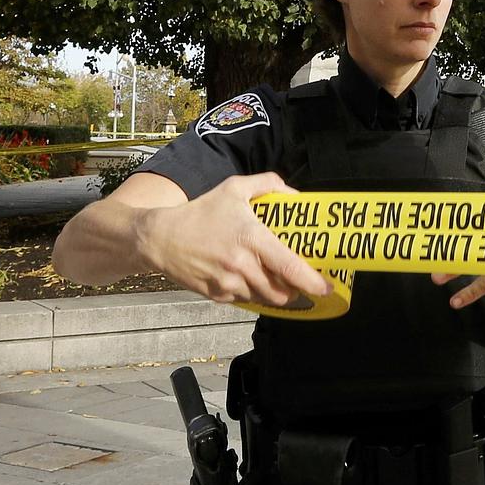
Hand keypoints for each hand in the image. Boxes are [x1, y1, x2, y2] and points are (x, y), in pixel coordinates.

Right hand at [142, 173, 331, 306]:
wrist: (158, 237)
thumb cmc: (199, 212)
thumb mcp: (233, 189)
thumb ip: (266, 184)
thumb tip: (294, 194)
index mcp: (251, 238)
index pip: (289, 266)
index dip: (312, 282)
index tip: (326, 288)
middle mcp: (241, 264)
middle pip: (281, 291)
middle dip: (295, 291)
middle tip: (301, 283)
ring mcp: (228, 282)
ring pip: (264, 298)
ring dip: (274, 294)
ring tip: (276, 282)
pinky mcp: (216, 295)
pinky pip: (244, 300)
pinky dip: (251, 294)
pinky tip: (249, 280)